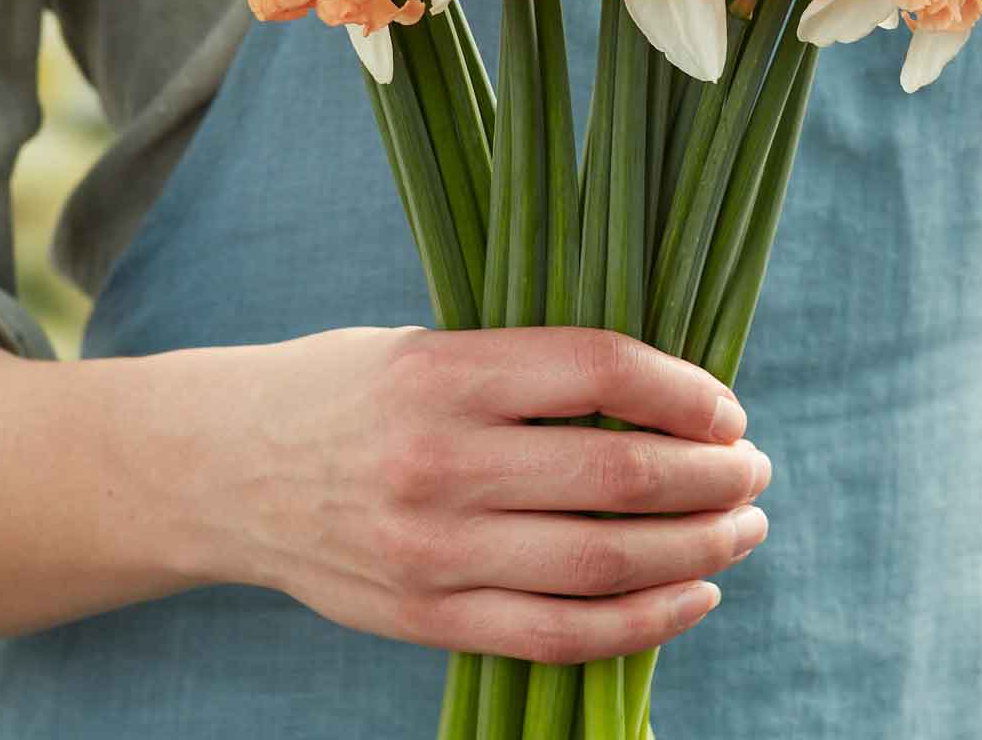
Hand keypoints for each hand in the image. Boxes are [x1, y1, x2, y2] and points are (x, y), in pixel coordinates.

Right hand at [172, 325, 771, 663]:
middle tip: (755, 469)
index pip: (601, 371)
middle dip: (711, 476)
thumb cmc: (346, 390)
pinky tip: (692, 596)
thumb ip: (529, 373)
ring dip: (697, 549)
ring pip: (604, 563)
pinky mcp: (427, 620)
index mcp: (444, 370)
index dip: (685, 391)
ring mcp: (433, 552)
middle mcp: (440, 462)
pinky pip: (560, 636)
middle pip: (618, 474)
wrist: (225, 468)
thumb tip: (667, 399)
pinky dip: (644, 623)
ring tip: (741, 529)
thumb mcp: (428, 345)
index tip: (728, 407)